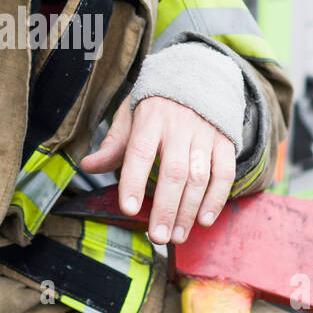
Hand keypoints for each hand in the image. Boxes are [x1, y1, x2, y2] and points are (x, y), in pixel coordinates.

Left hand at [80, 95, 235, 245]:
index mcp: (151, 117)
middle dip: (165, 208)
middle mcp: (180, 125)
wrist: (198, 75)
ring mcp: (205, 134)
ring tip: (176, 236)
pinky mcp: (225, 141)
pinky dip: (216, 199)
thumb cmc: (156, 104)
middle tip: (157, 237)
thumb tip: (87, 166)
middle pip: (173, 171)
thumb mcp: (130, 114)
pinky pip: (224, 173)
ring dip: (188, 210)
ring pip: (199, 177)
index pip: (140, 151)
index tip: (129, 209)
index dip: (134, 181)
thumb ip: (113, 143)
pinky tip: (203, 220)